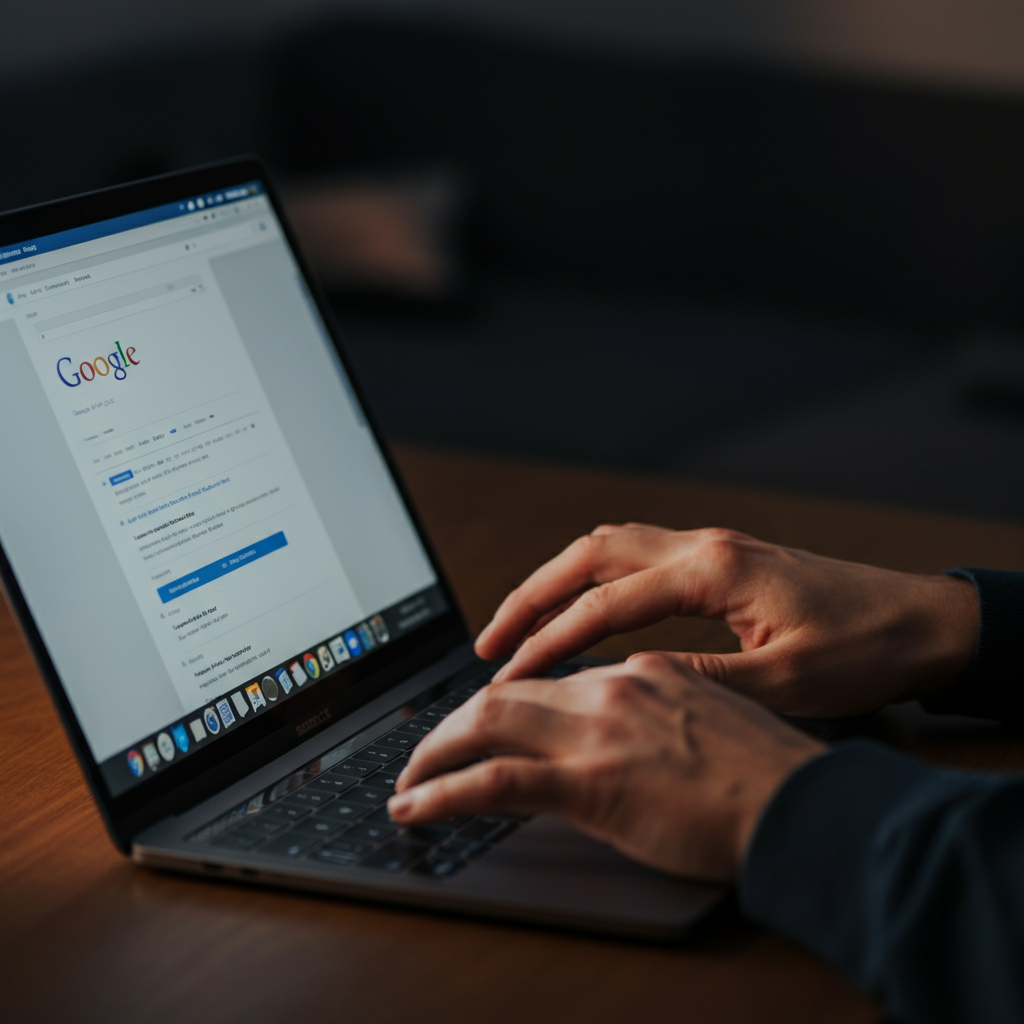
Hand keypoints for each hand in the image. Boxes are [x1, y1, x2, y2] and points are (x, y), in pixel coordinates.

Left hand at [388, 655, 823, 880]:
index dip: (509, 702)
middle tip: (427, 748)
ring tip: (410, 776)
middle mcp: (612, 687)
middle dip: (454, 720)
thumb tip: (629, 736)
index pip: (554, 680)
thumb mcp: (719, 724)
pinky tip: (413, 808)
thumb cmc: (779, 776)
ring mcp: (598, 730)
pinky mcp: (590, 780)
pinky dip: (442, 791)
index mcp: (644, 671)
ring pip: (486, 721)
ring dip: (436, 749)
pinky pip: (492, 781)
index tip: (485, 723)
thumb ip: (665, 716)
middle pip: (507, 690)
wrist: (811, 806)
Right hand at [474, 524, 978, 717]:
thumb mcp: (782, 683)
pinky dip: (593, 580)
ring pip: (608, 546)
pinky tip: (581, 610)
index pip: (605, 604)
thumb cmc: (865, 647)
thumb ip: (697, 681)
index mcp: (713, 571)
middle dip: (531, 595)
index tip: (510, 673)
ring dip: (557, 581)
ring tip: (518, 624)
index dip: (550, 641)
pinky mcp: (719, 560)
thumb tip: (626, 685)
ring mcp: (710, 547)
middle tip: (488, 640)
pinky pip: (635, 556)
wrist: (922, 620)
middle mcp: (703, 546)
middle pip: (589, 554)